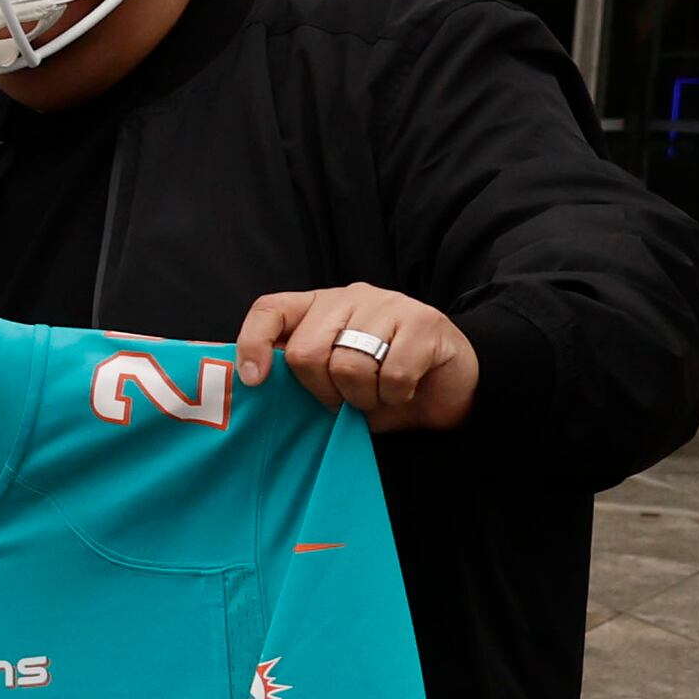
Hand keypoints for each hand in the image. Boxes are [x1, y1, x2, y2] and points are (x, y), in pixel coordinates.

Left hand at [234, 284, 477, 431]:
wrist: (448, 388)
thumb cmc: (379, 387)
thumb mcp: (330, 383)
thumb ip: (295, 376)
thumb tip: (250, 385)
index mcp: (318, 307)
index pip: (269, 309)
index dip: (252, 343)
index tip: (255, 381)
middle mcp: (350, 297)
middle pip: (304, 351)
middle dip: (322, 392)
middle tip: (347, 401)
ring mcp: (390, 304)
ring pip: (347, 365)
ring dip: (362, 398)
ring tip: (378, 396)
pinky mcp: (425, 322)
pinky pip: (391, 375)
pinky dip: (394, 396)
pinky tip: (404, 390)